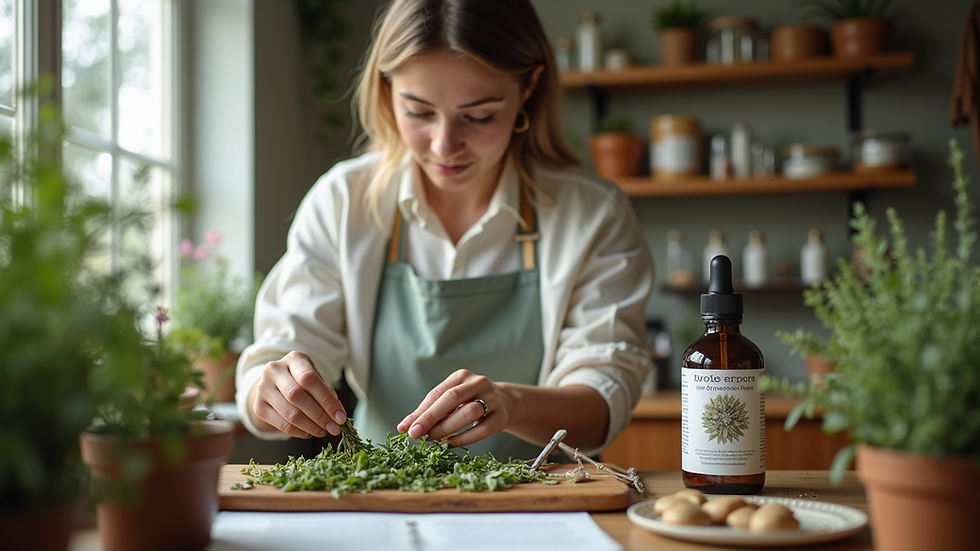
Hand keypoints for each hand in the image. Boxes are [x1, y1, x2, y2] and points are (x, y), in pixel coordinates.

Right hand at [249, 351, 347, 437]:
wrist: (276, 384)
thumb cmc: (302, 380)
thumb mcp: (316, 379)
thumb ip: (327, 393)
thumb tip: (338, 415)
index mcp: (293, 359)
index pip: (309, 379)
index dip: (327, 400)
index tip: (341, 417)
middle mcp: (274, 370)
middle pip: (297, 396)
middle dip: (320, 416)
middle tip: (334, 429)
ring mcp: (263, 388)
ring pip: (290, 413)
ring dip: (311, 427)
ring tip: (323, 431)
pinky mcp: (258, 407)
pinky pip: (281, 424)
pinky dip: (299, 432)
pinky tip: (309, 433)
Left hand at [396, 369, 513, 446]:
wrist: (505, 402)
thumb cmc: (469, 402)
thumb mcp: (451, 401)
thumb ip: (430, 411)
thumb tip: (404, 427)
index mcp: (462, 376)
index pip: (437, 393)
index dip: (420, 411)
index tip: (405, 428)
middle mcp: (478, 383)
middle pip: (452, 398)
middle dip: (431, 417)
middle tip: (416, 434)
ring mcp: (493, 399)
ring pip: (469, 413)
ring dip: (447, 428)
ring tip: (433, 439)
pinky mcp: (501, 416)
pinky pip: (481, 430)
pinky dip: (464, 438)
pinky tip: (450, 444)